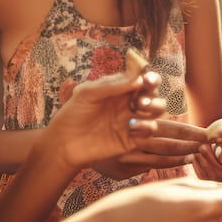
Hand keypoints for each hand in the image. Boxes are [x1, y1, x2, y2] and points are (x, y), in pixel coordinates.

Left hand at [43, 71, 203, 177]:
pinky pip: (149, 132)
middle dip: (153, 95)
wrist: (63, 144)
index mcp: (119, 89)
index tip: (147, 79)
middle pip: (154, 95)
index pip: (142, 79)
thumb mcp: (87, 93)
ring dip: (154, 109)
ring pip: (158, 112)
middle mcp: (129, 103)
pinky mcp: (133, 140)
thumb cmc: (72, 115)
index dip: (149, 77)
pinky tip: (132, 129)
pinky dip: (146, 128)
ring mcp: (132, 121)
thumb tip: (138, 78)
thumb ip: (112, 85)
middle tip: (140, 101)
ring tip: (138, 111)